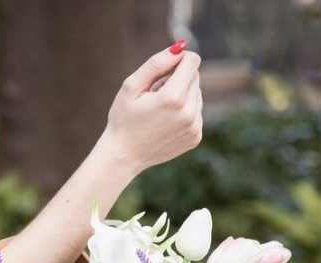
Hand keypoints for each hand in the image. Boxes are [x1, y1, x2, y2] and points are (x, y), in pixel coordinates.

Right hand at [101, 42, 202, 173]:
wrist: (123, 156)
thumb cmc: (123, 119)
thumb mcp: (131, 87)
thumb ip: (156, 63)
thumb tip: (181, 47)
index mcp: (173, 97)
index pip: (192, 61)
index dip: (178, 60)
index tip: (163, 70)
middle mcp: (189, 113)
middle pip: (195, 77)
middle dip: (177, 80)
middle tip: (154, 97)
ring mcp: (194, 127)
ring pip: (197, 95)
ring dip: (181, 96)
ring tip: (159, 112)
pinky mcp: (196, 137)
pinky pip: (197, 113)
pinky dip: (184, 113)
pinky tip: (165, 123)